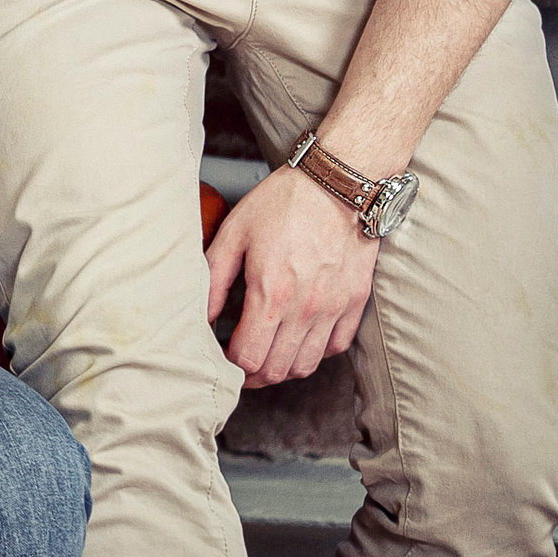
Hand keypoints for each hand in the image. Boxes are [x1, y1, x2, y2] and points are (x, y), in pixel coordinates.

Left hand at [204, 167, 378, 387]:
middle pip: (277, 370)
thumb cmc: (283, 202)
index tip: (224, 356)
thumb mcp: (235, 232)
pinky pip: (336, 346)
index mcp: (270, 293)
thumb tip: (202, 317)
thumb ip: (214, 279)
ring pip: (307, 365)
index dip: (230, 365)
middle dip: (254, 374)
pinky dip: (317, 351)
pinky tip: (301, 336)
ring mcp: (334, 308)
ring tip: (270, 353)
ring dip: (284, 368)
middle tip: (243, 363)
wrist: (337, 182)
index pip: (248, 359)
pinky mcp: (355, 301)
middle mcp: (305, 309)